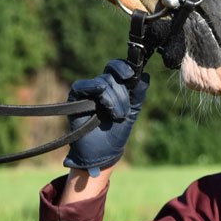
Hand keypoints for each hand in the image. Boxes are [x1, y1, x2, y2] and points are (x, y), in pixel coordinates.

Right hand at [63, 59, 149, 176]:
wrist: (103, 153)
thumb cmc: (117, 132)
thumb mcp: (133, 111)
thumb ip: (139, 93)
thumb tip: (145, 75)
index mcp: (114, 86)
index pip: (117, 67)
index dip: (124, 68)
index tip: (131, 75)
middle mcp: (100, 86)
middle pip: (111, 76)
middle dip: (121, 94)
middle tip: (123, 113)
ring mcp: (87, 92)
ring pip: (102, 82)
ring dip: (112, 99)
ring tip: (115, 116)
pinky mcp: (75, 99)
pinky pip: (82, 85)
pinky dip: (93, 87)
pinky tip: (100, 93)